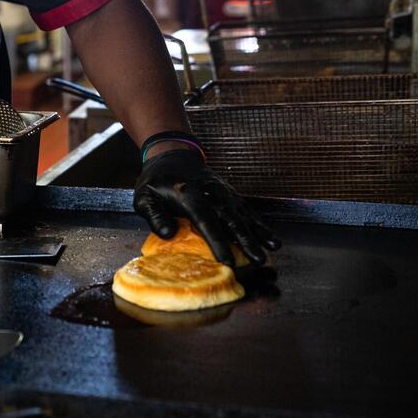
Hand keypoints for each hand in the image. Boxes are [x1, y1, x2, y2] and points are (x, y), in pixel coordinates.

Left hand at [133, 149, 280, 266]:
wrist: (173, 156)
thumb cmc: (156, 181)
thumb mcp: (144, 196)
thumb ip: (154, 215)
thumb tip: (167, 234)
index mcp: (188, 195)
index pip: (204, 220)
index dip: (216, 241)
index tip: (226, 261)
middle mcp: (210, 193)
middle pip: (230, 219)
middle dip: (246, 241)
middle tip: (259, 260)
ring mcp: (223, 193)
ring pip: (243, 215)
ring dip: (258, 233)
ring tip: (272, 249)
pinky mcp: (231, 195)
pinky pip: (247, 211)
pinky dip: (260, 224)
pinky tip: (271, 239)